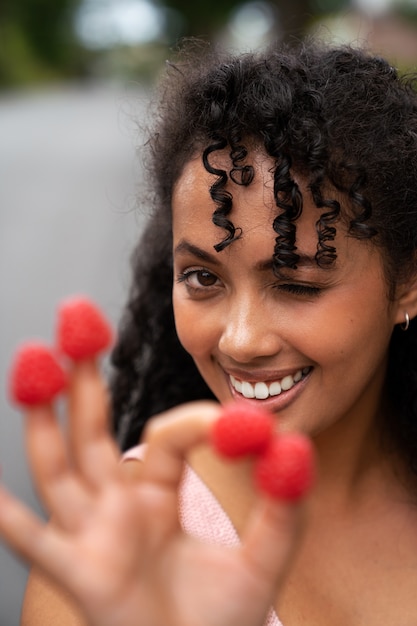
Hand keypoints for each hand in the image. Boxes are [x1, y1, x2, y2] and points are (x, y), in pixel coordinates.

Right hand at [0, 360, 304, 625]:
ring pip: (60, 466)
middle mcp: (116, 504)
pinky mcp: (80, 575)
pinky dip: (12, 519)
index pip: (165, 436)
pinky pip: (38, 543)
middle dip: (83, 374)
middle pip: (93, 428)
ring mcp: (92, 534)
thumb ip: (283, 506)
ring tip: (36, 358)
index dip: (196, 423)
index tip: (234, 422)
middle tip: (78, 315)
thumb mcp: (264, 559)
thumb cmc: (220, 619)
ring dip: (44, 416)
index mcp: (156, 492)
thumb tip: (294, 445)